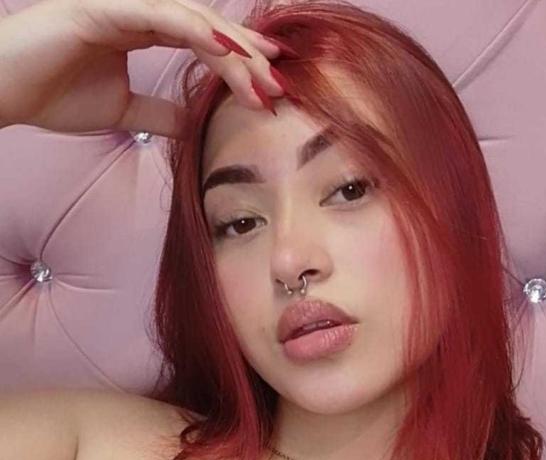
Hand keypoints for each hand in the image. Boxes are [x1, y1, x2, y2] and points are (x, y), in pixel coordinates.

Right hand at [0, 0, 289, 137]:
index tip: (269, 86)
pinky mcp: (105, 7)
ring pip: (195, 19)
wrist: (2, 92)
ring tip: (264, 78)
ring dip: (233, 48)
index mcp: (142, 30)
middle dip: (248, 55)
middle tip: (280, 82)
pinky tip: (228, 51)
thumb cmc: (51, 94)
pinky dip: (199, 30)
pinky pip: (164, 14)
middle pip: (208, 27)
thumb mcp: (122, 109)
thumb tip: (194, 123)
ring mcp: (123, 4)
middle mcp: (139, 11)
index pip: (204, 40)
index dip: (239, 60)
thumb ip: (160, 111)